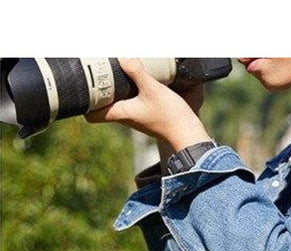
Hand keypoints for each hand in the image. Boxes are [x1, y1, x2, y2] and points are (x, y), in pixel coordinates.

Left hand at [85, 58, 209, 151]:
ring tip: (114, 72)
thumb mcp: (153, 89)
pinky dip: (128, 92)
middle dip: (97, 91)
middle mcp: (126, 117)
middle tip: (95, 74)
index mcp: (121, 114)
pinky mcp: (147, 115)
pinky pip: (131, 103)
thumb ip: (137, 72)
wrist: (189, 134)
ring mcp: (136, 117)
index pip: (92, 115)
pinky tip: (135, 81)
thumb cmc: (170, 117)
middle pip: (102, 106)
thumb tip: (122, 56)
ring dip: (113, 90)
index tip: (82, 89)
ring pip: (117, 103)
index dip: (83, 104)